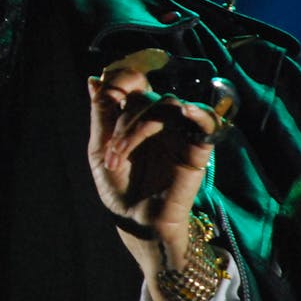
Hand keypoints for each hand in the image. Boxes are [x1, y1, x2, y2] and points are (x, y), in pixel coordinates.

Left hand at [87, 60, 226, 300]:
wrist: (136, 223)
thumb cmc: (120, 189)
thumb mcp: (100, 149)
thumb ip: (101, 114)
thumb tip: (94, 78)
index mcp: (136, 117)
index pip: (135, 82)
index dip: (123, 77)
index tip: (108, 86)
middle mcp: (158, 121)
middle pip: (145, 97)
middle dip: (121, 123)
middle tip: (110, 154)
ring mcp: (178, 132)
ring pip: (166, 105)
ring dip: (137, 127)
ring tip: (119, 157)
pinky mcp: (197, 149)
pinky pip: (207, 121)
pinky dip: (199, 111)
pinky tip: (185, 110)